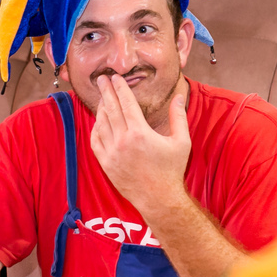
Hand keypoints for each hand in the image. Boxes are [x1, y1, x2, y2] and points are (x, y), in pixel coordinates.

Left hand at [89, 74, 190, 215]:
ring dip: (100, 108)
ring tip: (101, 97)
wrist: (158, 198)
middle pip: (111, 110)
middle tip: (102, 79)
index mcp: (140, 133)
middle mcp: (122, 141)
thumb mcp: (181, 141)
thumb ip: (178, 117)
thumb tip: (178, 96)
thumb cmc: (172, 170)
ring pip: (101, 124)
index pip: (126, 104)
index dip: (120, 88)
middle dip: (106, 92)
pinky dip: (96, 128)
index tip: (115, 78)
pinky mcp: (105, 163)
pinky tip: (98, 120)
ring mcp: (111, 153)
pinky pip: (95, 140)